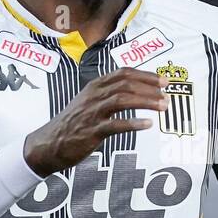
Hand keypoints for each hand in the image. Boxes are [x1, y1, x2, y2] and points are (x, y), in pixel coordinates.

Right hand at [23, 68, 167, 175]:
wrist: (49, 143)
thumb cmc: (73, 123)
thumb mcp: (89, 102)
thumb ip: (109, 94)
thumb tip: (135, 91)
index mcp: (95, 86)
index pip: (124, 73)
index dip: (146, 75)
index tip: (163, 81)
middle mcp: (94, 95)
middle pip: (126, 84)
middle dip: (150, 87)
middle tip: (167, 93)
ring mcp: (93, 112)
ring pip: (123, 100)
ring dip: (146, 102)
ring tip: (163, 106)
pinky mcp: (92, 131)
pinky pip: (116, 125)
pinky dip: (134, 123)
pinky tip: (148, 125)